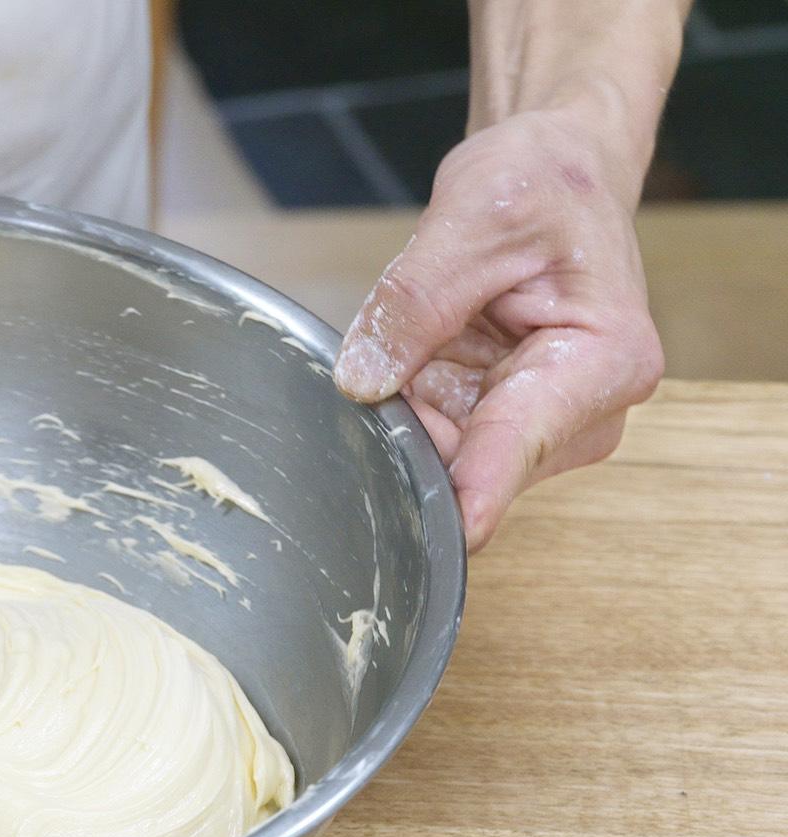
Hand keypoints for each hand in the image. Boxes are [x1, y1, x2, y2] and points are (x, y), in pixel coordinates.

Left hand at [334, 106, 663, 550]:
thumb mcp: (472, 219)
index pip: (525, 439)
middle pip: (475, 464)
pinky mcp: (498, 427)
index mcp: (604, 359)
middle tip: (379, 368)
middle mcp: (582, 413)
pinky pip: (433, 444)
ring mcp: (538, 428)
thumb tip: (363, 379)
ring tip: (406, 346)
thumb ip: (413, 302)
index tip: (449, 533)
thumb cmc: (541, 185)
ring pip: (445, 463)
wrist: (555, 172)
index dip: (478, 488)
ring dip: (405, 420)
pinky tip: (407, 366)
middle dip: (413, 435)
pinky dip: (405, 413)